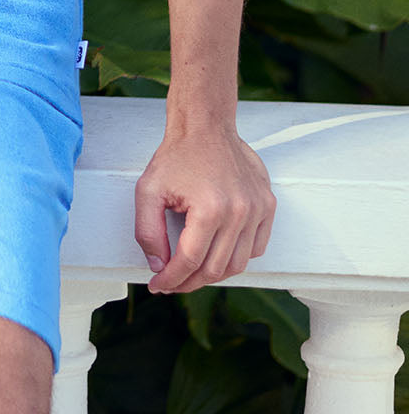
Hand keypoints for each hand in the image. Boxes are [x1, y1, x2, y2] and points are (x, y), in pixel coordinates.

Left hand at [134, 122, 275, 293]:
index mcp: (210, 210)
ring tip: (191, 272)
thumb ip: (147, 233)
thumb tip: (158, 266)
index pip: (190, 262)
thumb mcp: (148, 192)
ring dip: (213, 274)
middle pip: (215, 269)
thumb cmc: (177, 156)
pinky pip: (256, 247)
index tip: (158, 286)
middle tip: (172, 283)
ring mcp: (258, 210)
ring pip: (238, 264)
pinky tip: (216, 253)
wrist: (205, 127)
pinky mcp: (267, 205)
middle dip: (189, 282)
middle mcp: (240, 213)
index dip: (171, 280)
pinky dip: (236, 257)